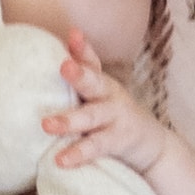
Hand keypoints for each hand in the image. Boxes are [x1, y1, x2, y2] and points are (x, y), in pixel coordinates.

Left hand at [44, 30, 167, 171]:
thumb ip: (78, 83)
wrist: (152, 145)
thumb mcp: (98, 97)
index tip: (73, 34)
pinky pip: (95, 147)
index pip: (92, 62)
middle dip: (80, 74)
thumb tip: (42, 66)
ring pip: (91, 117)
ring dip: (69, 120)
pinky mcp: (117, 141)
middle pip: (95, 83)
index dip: (83, 48)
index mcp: (101, 84)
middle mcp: (109, 97)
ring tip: (46, 125)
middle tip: (64, 66)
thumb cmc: (112, 117)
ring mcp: (115, 119)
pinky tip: (60, 160)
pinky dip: (78, 153)